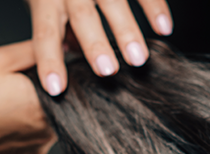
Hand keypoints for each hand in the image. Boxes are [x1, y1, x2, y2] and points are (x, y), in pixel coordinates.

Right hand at [0, 41, 55, 153]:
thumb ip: (34, 51)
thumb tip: (59, 48)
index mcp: (49, 102)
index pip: (62, 82)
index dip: (42, 74)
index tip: (18, 76)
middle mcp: (51, 130)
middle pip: (54, 103)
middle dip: (33, 94)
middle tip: (2, 91)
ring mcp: (39, 149)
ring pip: (42, 122)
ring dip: (26, 114)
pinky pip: (30, 140)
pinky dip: (17, 132)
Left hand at [28, 0, 172, 95]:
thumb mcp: (45, 1)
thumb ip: (57, 26)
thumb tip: (65, 53)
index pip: (45, 32)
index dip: (49, 60)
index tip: (55, 89)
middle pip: (81, 15)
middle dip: (95, 44)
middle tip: (107, 71)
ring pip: (112, 2)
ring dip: (127, 31)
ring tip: (138, 59)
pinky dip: (155, 8)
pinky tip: (164, 29)